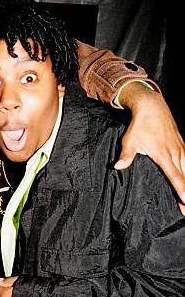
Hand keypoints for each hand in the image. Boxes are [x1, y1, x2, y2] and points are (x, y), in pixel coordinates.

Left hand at [114, 83, 184, 213]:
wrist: (152, 106)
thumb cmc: (140, 124)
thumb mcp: (130, 141)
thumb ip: (125, 156)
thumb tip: (117, 167)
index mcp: (163, 155)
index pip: (175, 177)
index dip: (181, 190)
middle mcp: (175, 152)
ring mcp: (180, 148)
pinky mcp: (181, 144)